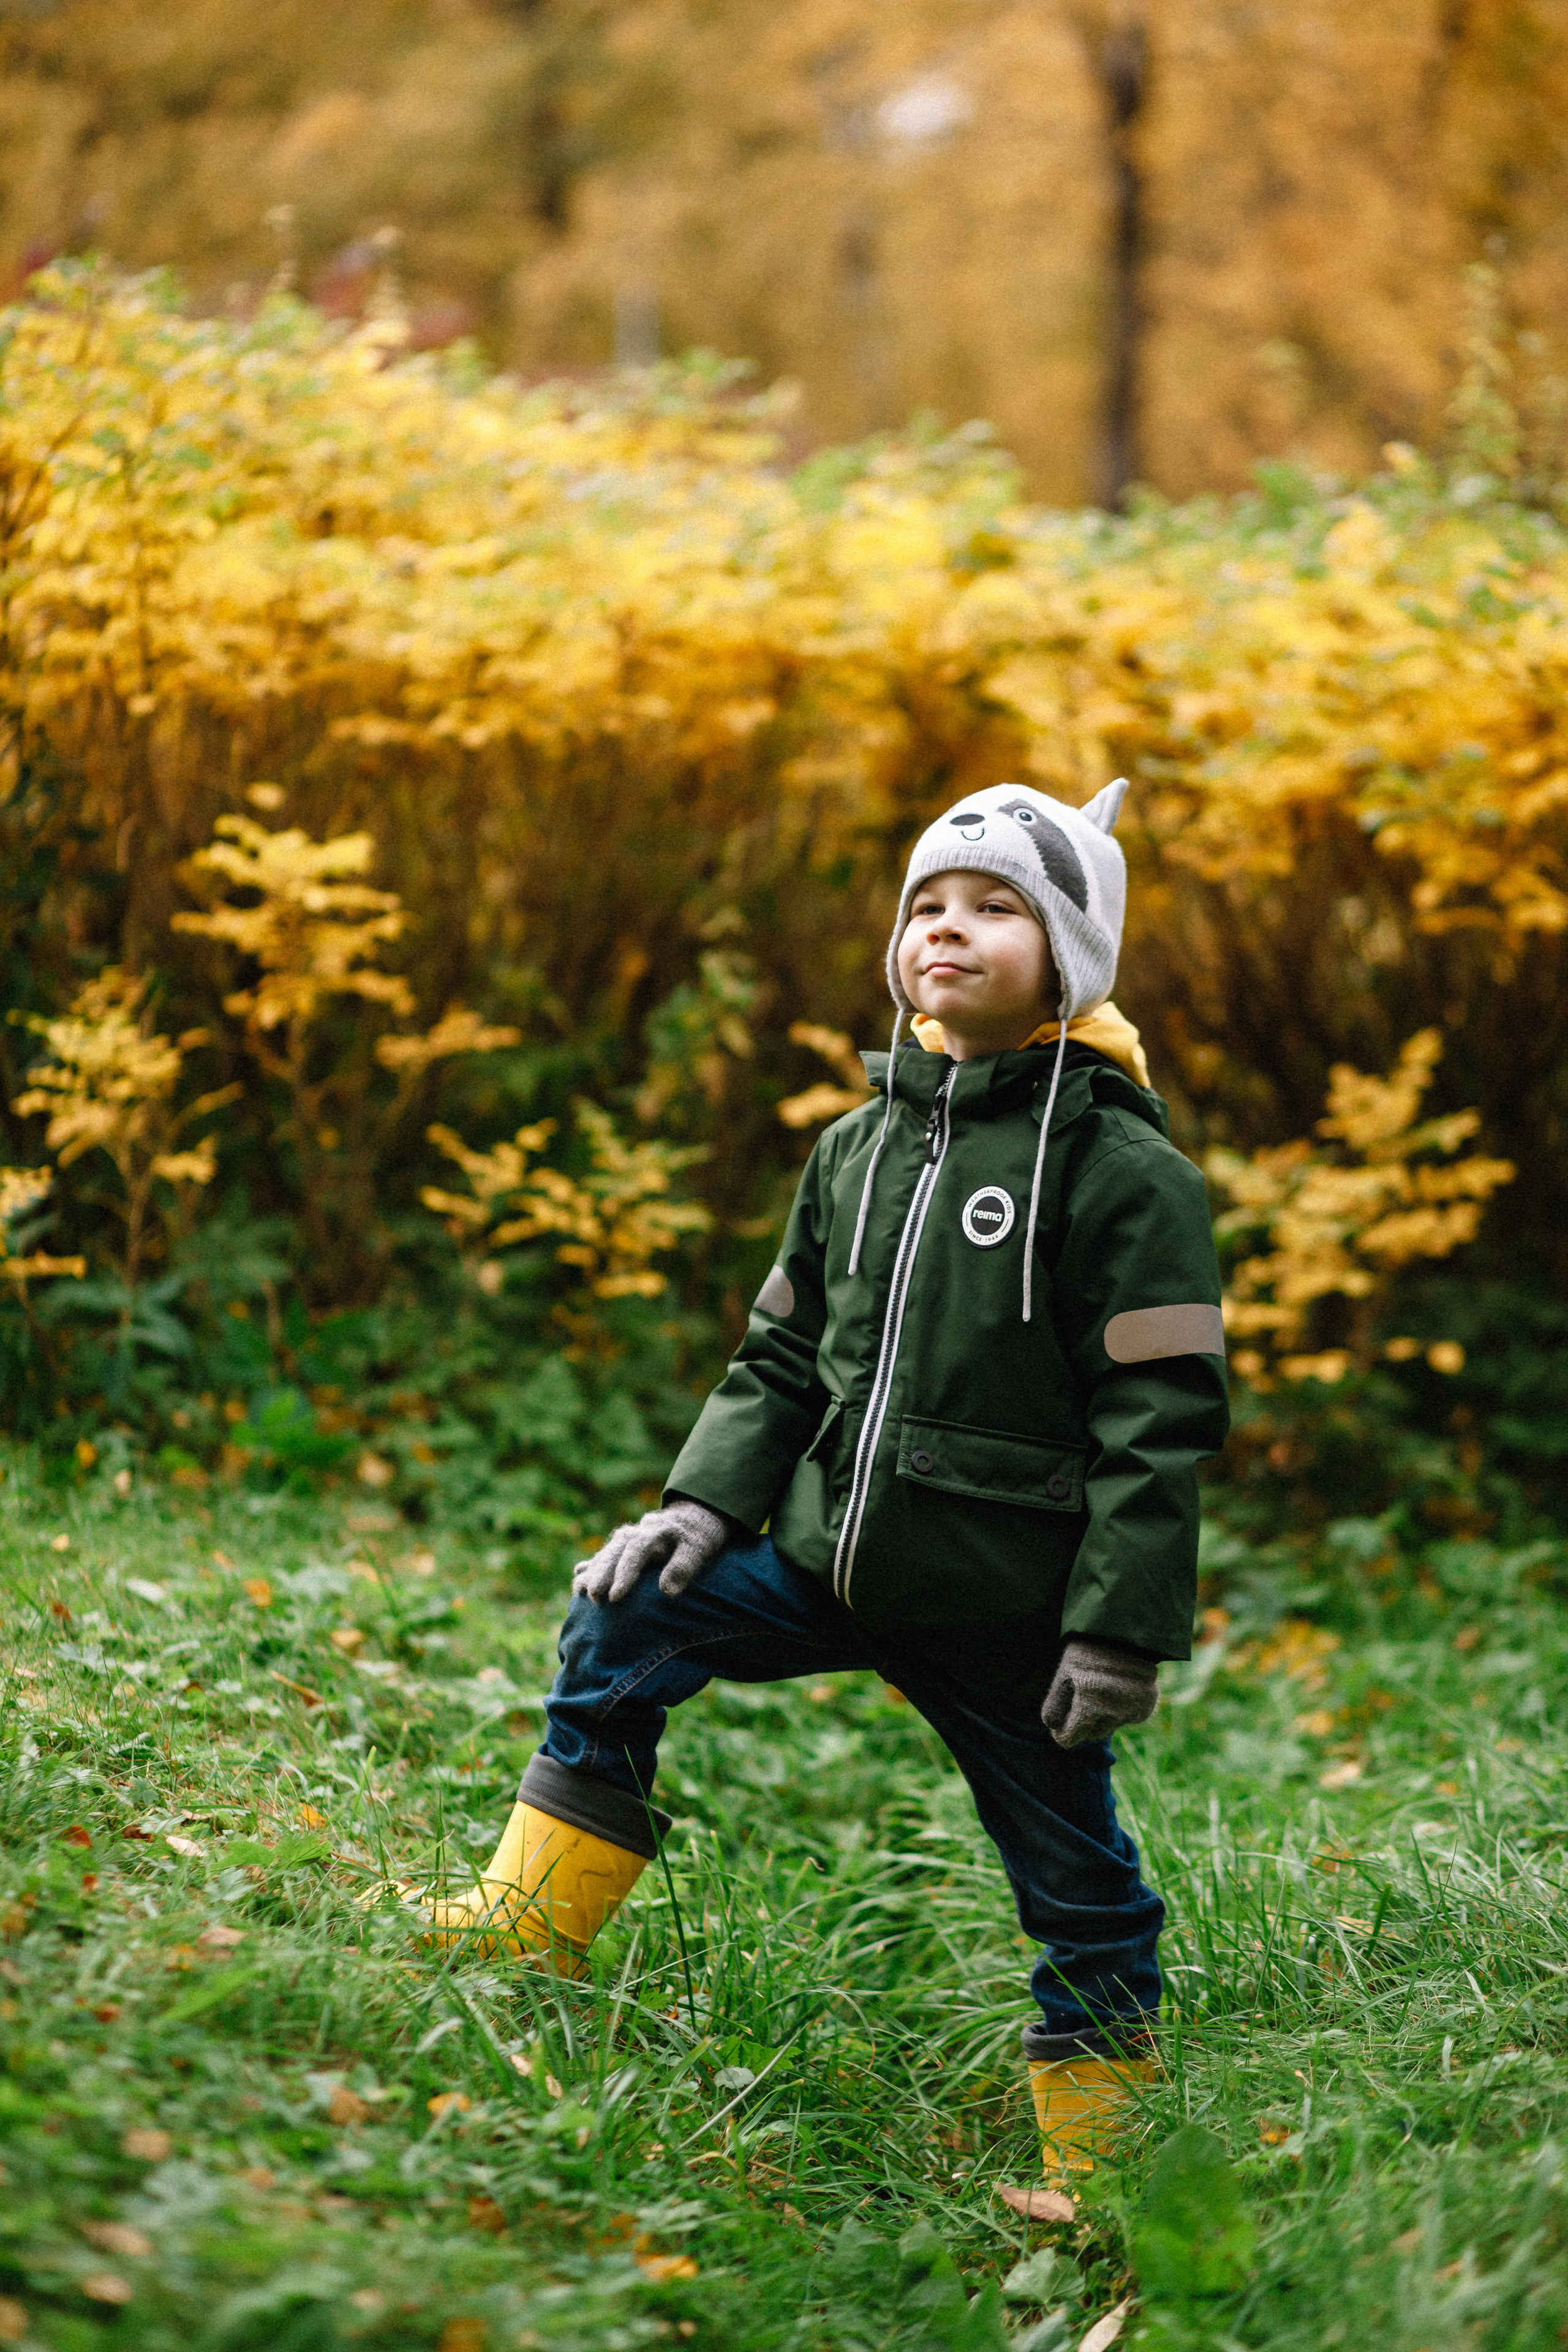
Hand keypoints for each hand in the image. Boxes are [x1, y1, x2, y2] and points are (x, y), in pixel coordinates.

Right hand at [572, 1498, 733, 1605]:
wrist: (692, 1519)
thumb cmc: (696, 1538)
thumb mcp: (698, 1549)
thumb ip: (683, 1567)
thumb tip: (666, 1590)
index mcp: (653, 1532)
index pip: (635, 1553)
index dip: (623, 1575)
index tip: (615, 1597)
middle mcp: (634, 1533)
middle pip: (614, 1553)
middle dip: (601, 1575)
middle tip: (594, 1597)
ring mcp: (625, 1537)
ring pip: (605, 1553)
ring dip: (592, 1572)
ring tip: (581, 1591)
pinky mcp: (622, 1545)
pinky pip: (603, 1554)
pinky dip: (591, 1565)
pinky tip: (579, 1576)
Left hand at [1042, 1638, 1158, 1748]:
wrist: (1126, 1633)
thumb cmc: (1089, 1651)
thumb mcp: (1064, 1673)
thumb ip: (1055, 1702)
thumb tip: (1051, 1727)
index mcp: (1089, 1706)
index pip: (1068, 1738)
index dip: (1061, 1732)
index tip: (1059, 1724)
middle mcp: (1112, 1714)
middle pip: (1089, 1734)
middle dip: (1081, 1723)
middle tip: (1079, 1698)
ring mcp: (1132, 1712)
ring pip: (1108, 1727)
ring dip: (1100, 1717)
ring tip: (1097, 1689)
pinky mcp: (1146, 1707)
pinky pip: (1126, 1719)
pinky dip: (1119, 1711)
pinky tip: (1115, 1690)